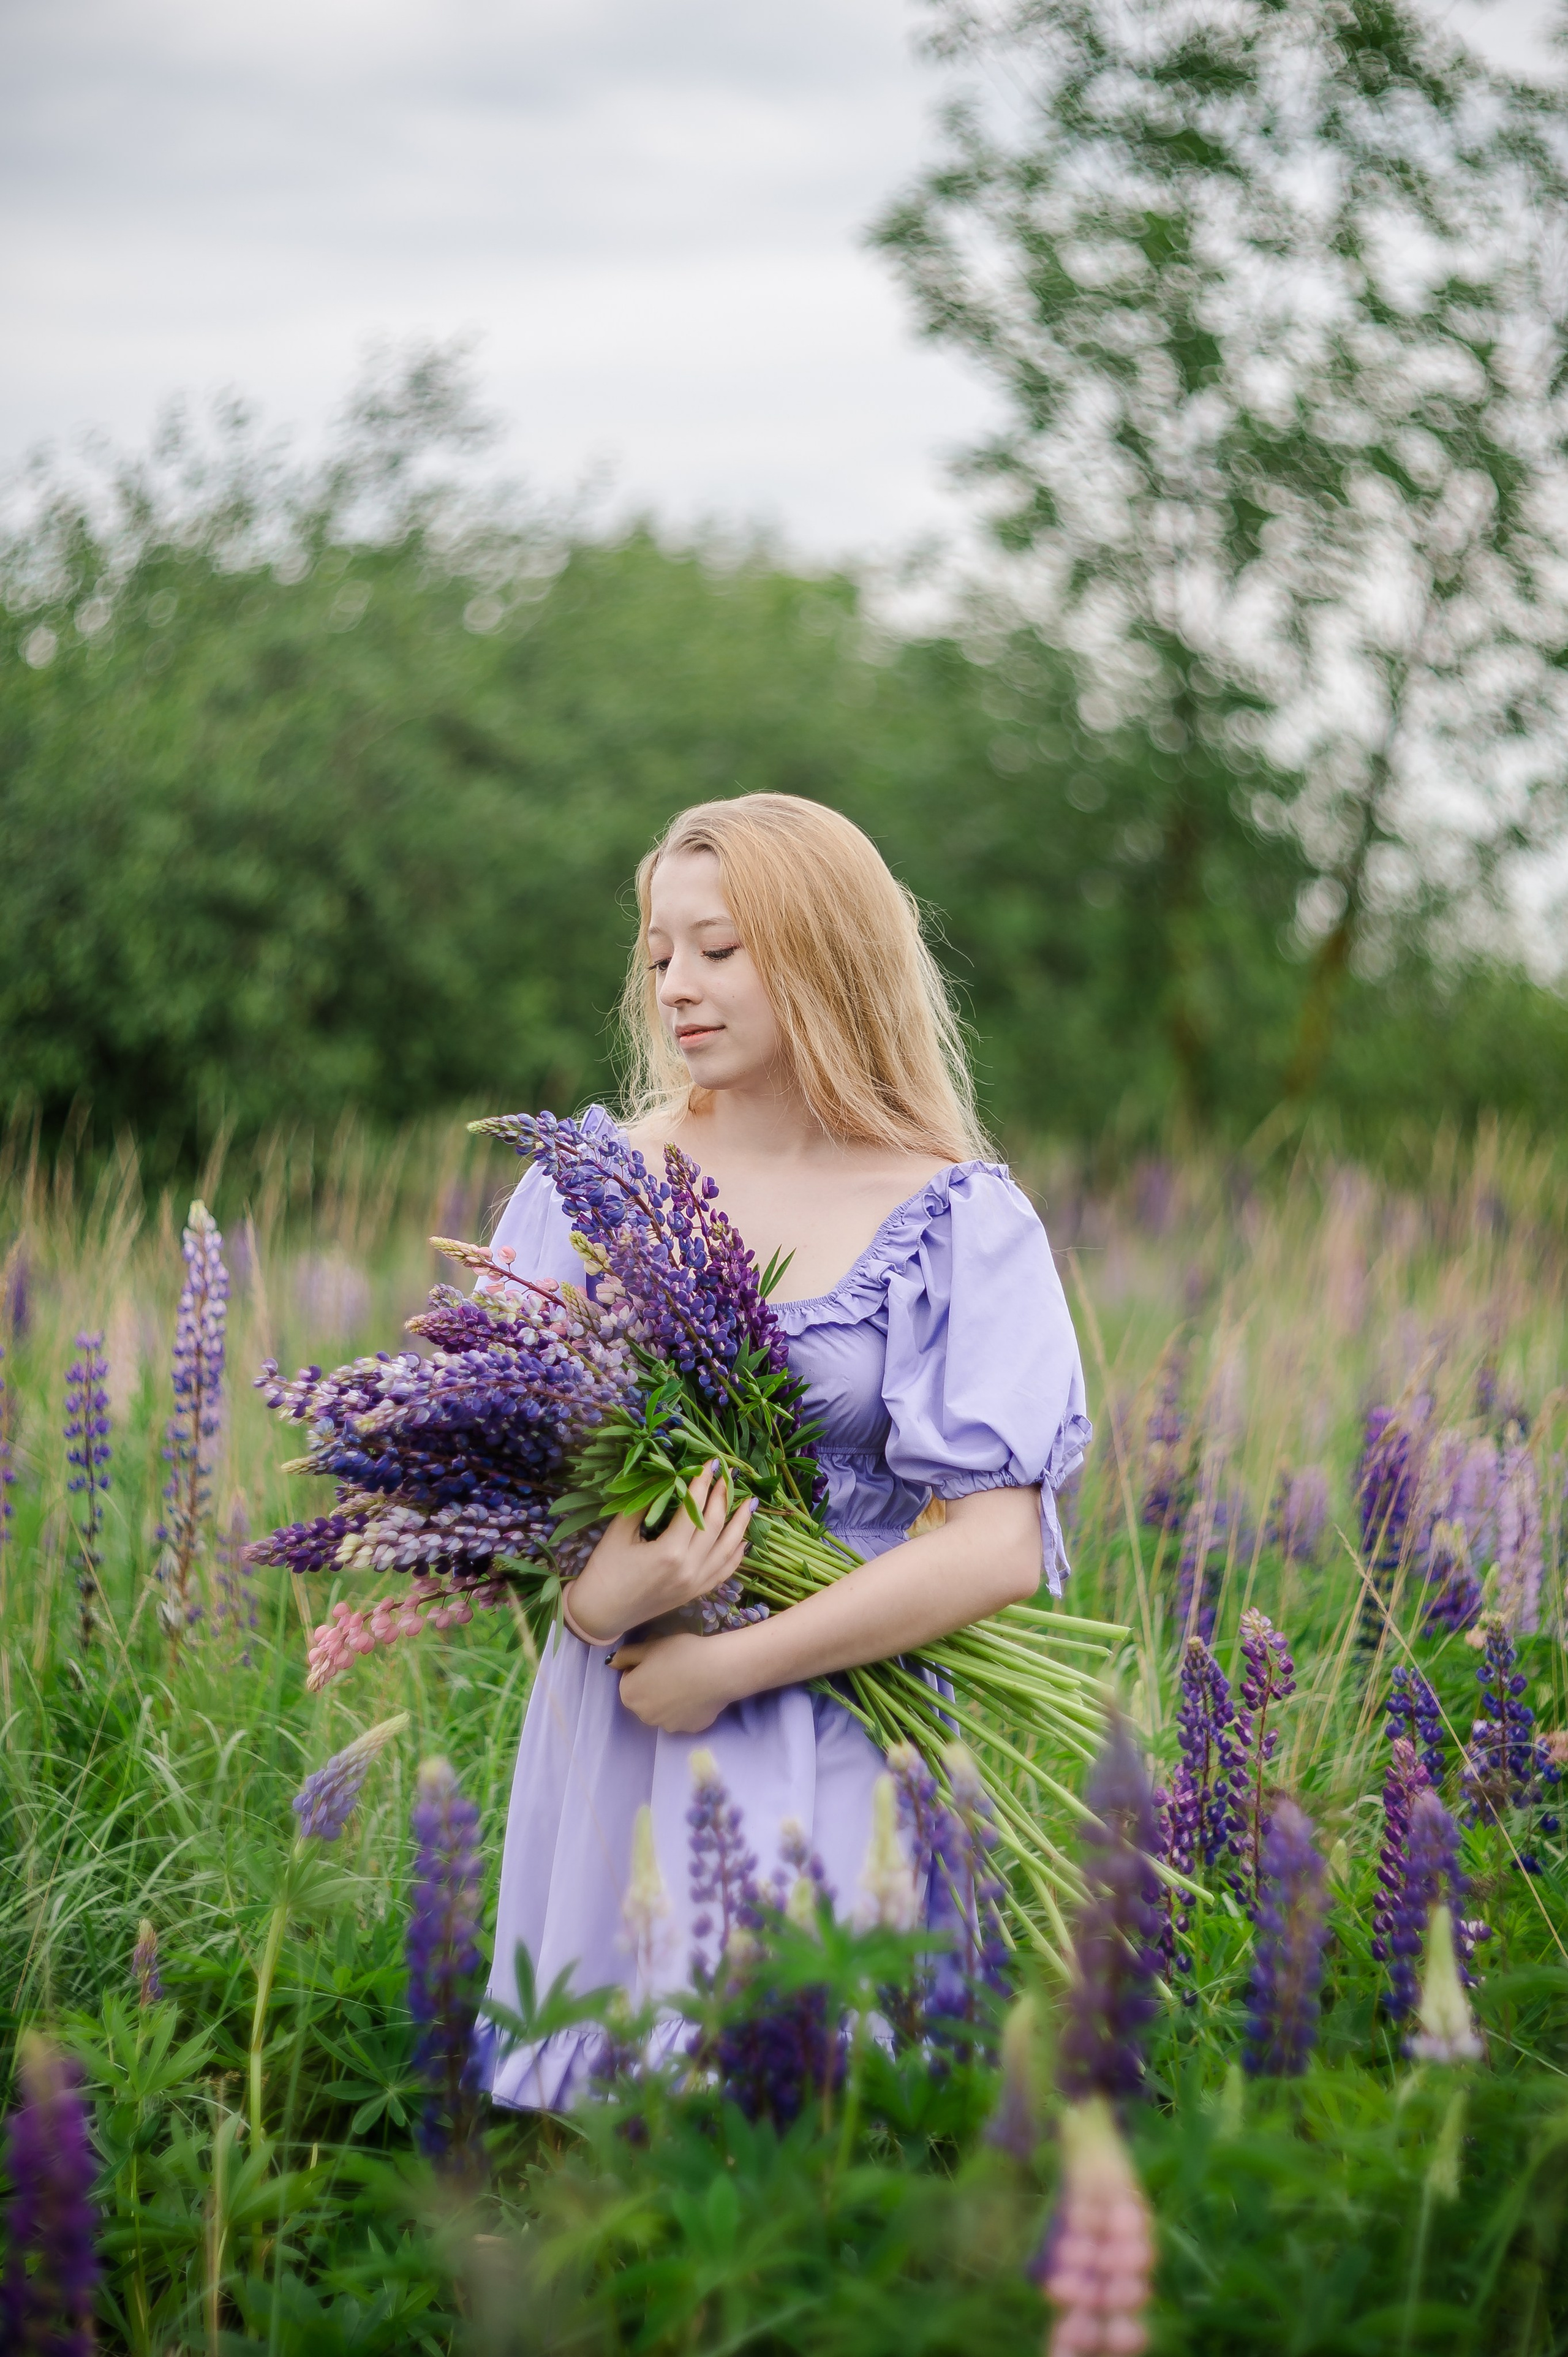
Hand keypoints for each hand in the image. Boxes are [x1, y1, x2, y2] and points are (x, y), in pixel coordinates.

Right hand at [565, 1462, 755, 1643]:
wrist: (600, 1614)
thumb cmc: (603, 1571)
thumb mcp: (619, 1532)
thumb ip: (642, 1503)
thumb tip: (662, 1474)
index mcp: (669, 1553)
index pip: (693, 1509)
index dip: (702, 1484)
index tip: (709, 1463)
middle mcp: (689, 1569)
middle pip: (714, 1526)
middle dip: (723, 1497)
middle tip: (728, 1475)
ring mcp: (695, 1584)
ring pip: (727, 1550)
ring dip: (740, 1525)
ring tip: (749, 1503)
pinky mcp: (694, 1594)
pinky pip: (723, 1572)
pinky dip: (736, 1555)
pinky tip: (743, 1541)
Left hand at [609, 1630, 737, 1734]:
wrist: (717, 1671)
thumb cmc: (680, 1654)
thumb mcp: (649, 1646)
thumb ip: (625, 1655)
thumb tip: (611, 1663)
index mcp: (629, 1695)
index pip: (629, 1679)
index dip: (643, 1667)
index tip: (658, 1659)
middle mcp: (644, 1716)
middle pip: (645, 1698)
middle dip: (653, 1686)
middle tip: (673, 1668)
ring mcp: (667, 1726)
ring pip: (664, 1710)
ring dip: (670, 1699)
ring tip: (689, 1680)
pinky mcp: (689, 1729)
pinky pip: (684, 1716)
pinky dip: (688, 1707)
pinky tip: (699, 1693)